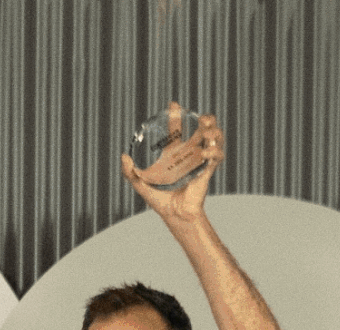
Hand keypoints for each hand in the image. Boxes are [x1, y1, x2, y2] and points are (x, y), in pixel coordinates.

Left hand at [123, 103, 220, 222]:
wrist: (175, 215)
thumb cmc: (160, 202)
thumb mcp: (141, 185)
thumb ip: (130, 172)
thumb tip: (123, 156)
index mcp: (175, 155)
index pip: (178, 130)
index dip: (176, 116)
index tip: (173, 103)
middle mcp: (190, 155)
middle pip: (203, 130)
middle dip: (206, 120)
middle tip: (201, 118)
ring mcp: (200, 162)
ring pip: (215, 139)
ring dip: (214, 132)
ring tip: (206, 133)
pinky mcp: (207, 171)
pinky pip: (217, 156)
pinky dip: (214, 151)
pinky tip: (205, 153)